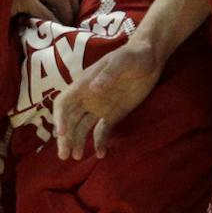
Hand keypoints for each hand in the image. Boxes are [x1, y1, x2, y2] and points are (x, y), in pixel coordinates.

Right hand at [51, 35, 161, 158]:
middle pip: (69, 120)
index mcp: (84, 84)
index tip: (62, 134)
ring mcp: (99, 107)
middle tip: (64, 155)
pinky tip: (101, 154)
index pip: (64, 103)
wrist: (151, 57)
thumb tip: (93, 89)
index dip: (59, 118)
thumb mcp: (122, 61)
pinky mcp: (113, 114)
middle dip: (65, 137)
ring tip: (77, 157)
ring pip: (82, 127)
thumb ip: (108, 74)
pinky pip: (102, 131)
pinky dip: (99, 142)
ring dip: (77, 142)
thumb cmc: (135, 55)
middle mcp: (87, 97)